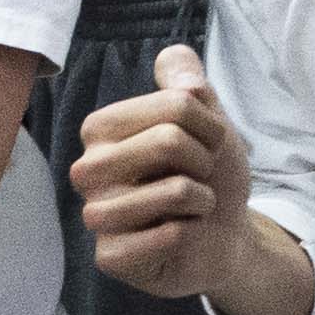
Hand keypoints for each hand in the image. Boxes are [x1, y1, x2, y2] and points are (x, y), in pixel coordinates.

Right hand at [71, 44, 258, 298]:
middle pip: (169, 140)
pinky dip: (188, 235)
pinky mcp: (110, 257)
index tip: (206, 146)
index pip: (176, 104)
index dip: (209, 126)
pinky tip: (181, 238)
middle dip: (204, 162)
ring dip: (200, 200)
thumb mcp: (208, 122)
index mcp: (102, 129)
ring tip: (191, 208)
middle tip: (198, 178)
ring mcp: (96, 215)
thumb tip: (174, 58)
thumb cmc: (208, 176)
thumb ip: (189, 83)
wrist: (225, 236)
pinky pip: (166, 236)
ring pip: (171, 191)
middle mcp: (89, 168)